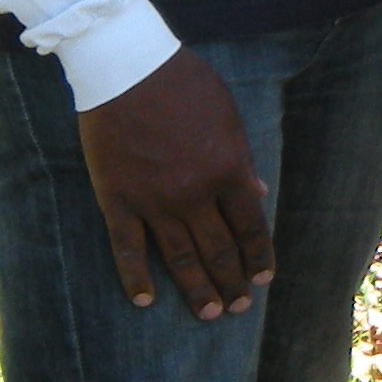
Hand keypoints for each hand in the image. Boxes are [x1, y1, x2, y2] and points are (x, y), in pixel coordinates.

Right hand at [73, 49, 270, 321]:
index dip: (259, 256)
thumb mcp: (227, 113)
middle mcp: (195, 193)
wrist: (127, 67)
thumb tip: (258, 191)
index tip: (263, 279)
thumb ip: (242, 156)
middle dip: (232, 282)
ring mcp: (155, 201)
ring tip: (209, 314)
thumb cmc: (182, 81)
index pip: (250, 226)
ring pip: (180, 257)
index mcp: (228, 169)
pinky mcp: (118, 200)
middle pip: (220, 249)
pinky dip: (135, 277)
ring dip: (197, 289)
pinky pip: (128, 248)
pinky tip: (145, 300)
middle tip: (239, 308)